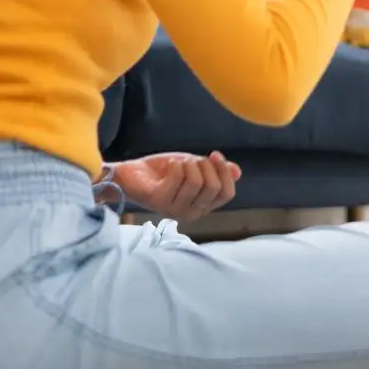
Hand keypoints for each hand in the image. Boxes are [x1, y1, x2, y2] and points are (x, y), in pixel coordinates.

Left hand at [110, 151, 241, 222]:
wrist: (132, 174)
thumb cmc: (163, 172)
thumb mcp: (195, 168)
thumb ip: (216, 171)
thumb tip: (237, 171)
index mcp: (203, 207)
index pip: (227, 194)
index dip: (225, 172)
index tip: (215, 155)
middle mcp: (191, 213)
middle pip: (213, 187)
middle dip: (205, 165)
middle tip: (192, 160)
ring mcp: (175, 210)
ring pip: (197, 182)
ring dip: (189, 164)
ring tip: (179, 163)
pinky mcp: (159, 201)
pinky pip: (178, 177)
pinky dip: (176, 165)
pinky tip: (169, 166)